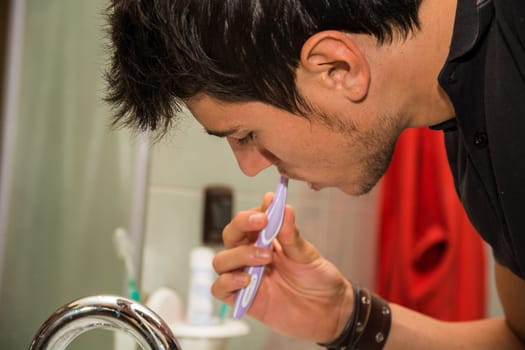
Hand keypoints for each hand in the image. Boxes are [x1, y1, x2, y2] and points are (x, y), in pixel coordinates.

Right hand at [211, 193, 353, 341]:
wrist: (329, 312)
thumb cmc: (318, 280)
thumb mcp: (307, 254)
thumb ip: (291, 234)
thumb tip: (284, 207)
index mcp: (266, 241)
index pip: (248, 220)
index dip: (253, 212)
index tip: (267, 208)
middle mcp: (252, 257)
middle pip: (230, 235)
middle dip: (241, 225)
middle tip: (262, 224)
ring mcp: (246, 277)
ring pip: (221, 261)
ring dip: (239, 255)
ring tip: (265, 258)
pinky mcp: (244, 300)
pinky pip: (220, 289)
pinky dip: (227, 282)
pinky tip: (247, 280)